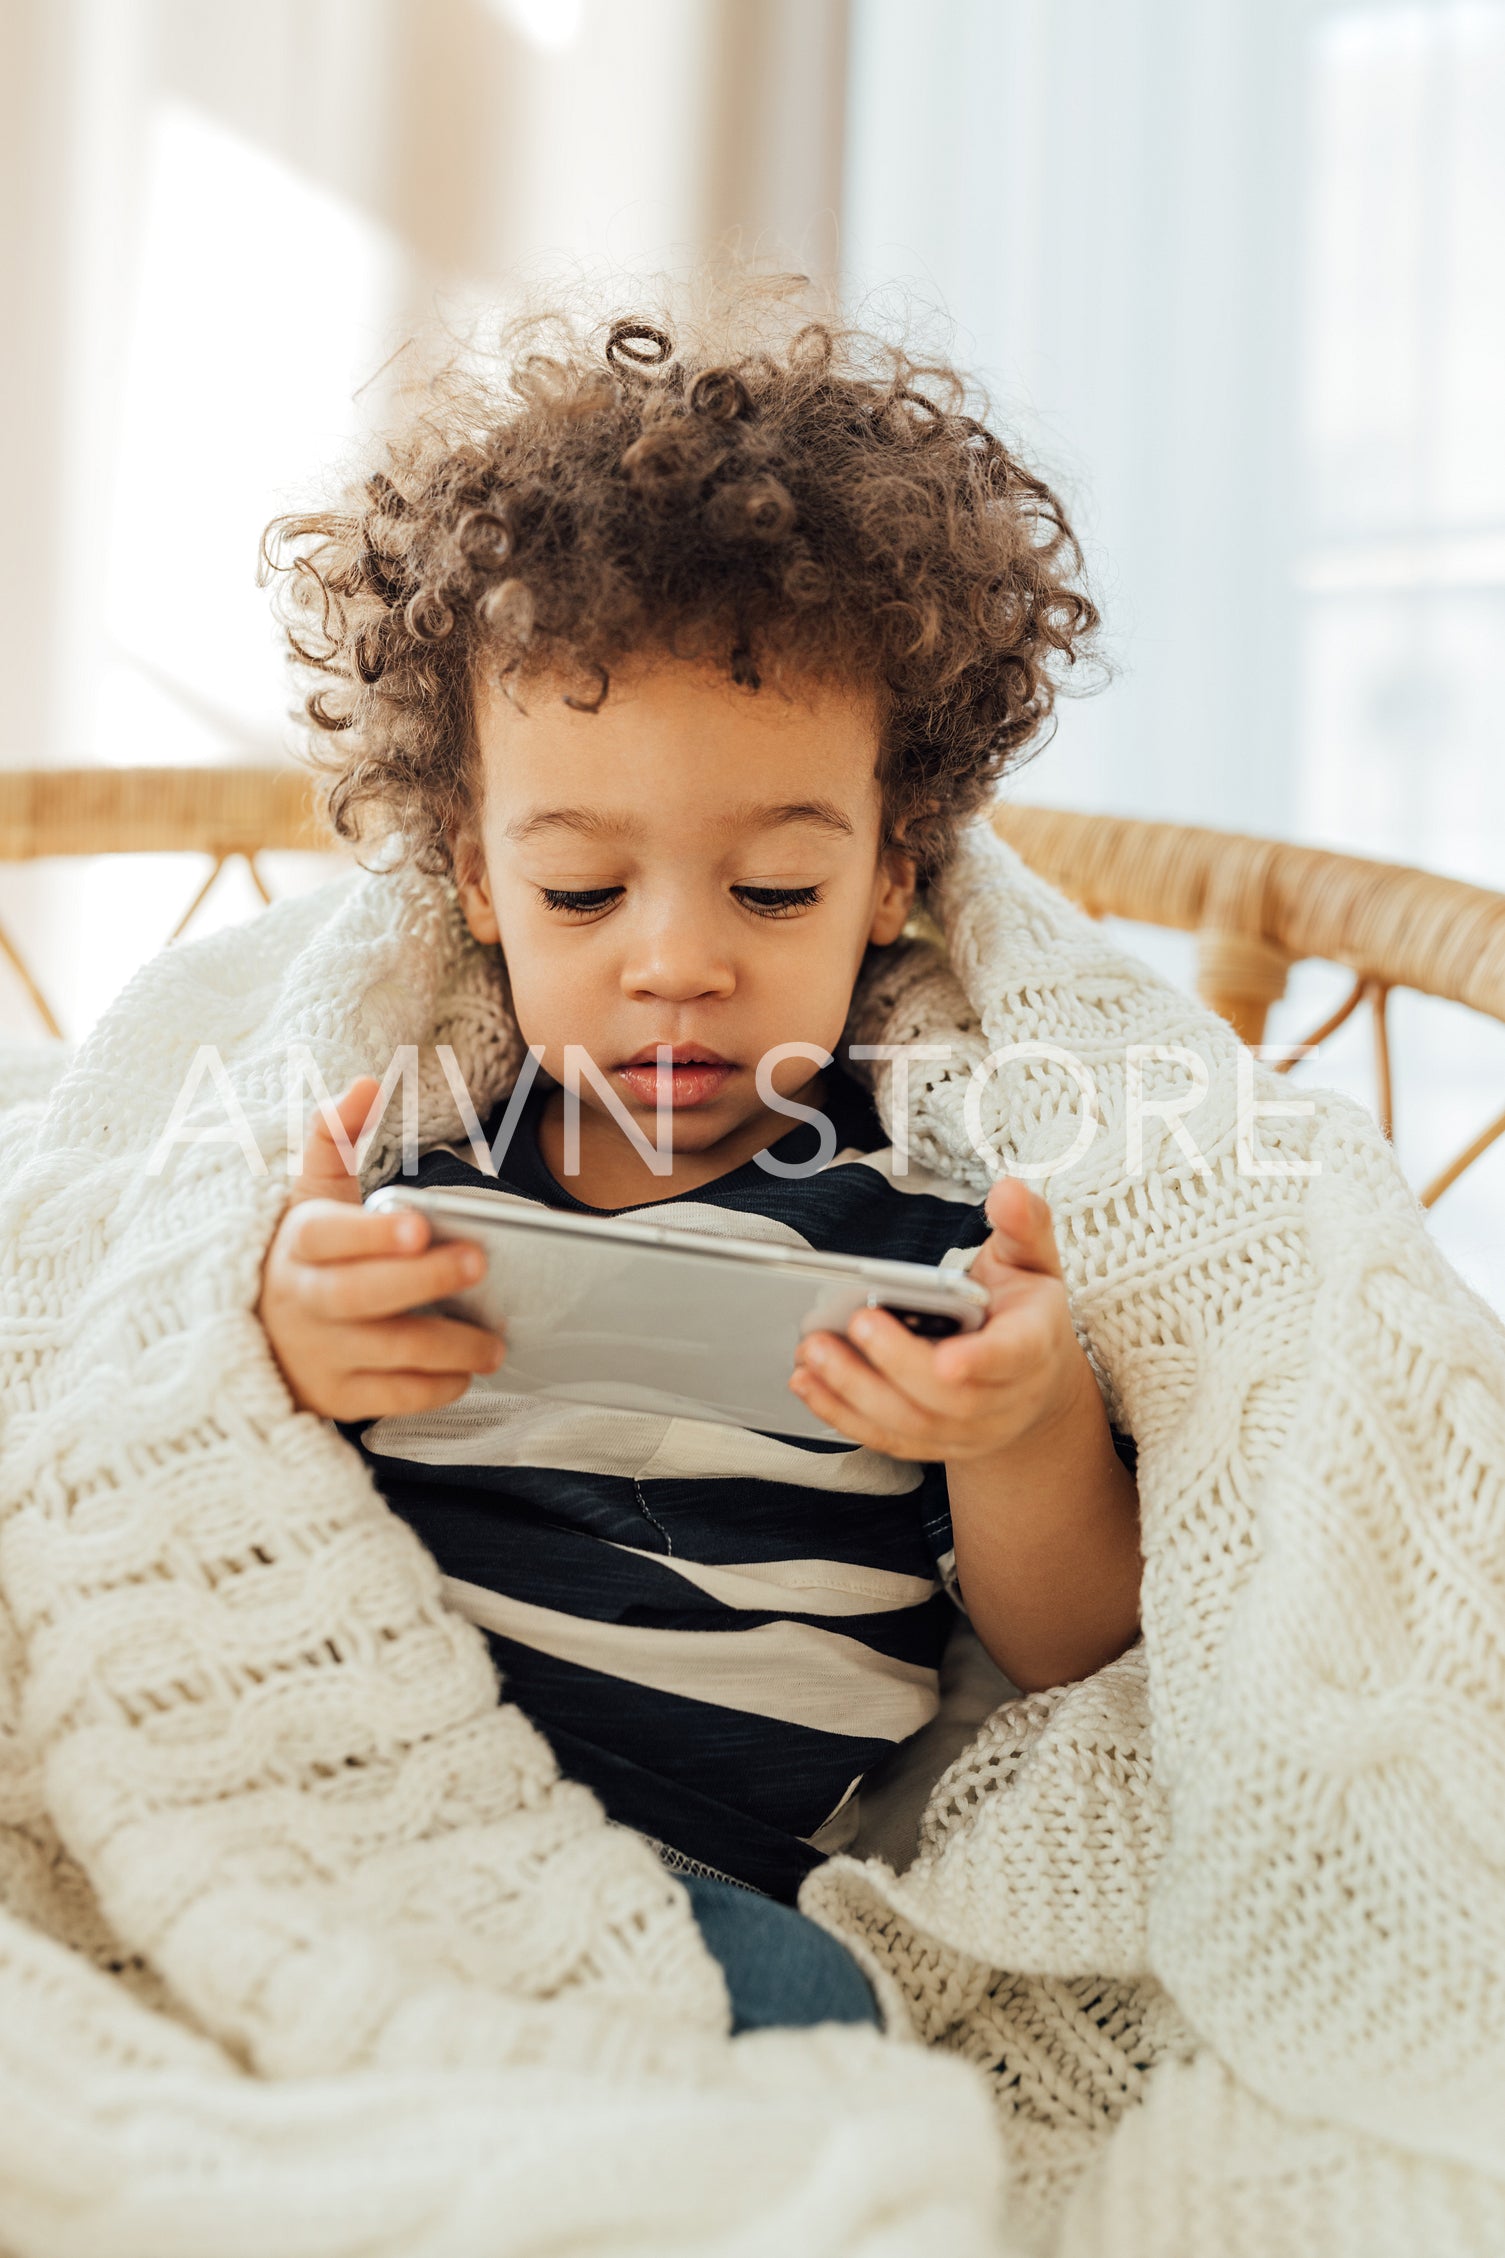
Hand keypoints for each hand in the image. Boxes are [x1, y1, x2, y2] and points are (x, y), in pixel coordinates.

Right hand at [257, 1076, 504, 1419]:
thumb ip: (334, 1137)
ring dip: (447, 1347)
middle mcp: (303, 1301)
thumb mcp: (309, 1197)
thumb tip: (364, 1083)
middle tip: (479, 1263)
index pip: (327, 1236)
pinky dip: (433, 1388)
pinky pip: (390, 1398)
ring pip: (384, 1353)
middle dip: (422, 1281)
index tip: (418, 1224)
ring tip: (496, 1341)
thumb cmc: (303, 1256)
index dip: (369, 1233)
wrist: (253, 1337)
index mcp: (299, 1246)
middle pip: (359, 1295)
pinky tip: (467, 1372)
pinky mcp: (335, 1397)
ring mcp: (318, 1354)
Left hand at [789, 1178, 1090, 1462]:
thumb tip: (1008, 1190)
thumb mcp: (1033, 1260)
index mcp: (1032, 1345)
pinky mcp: (932, 1444)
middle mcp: (1005, 1398)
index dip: (980, 1362)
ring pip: (912, 1425)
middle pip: (950, 1398)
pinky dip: (842, 1414)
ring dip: (856, 1391)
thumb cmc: (1021, 1309)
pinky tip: (807, 1383)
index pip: (1012, 1356)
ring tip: (813, 1351)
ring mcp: (968, 1430)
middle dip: (896, 1363)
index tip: (945, 1360)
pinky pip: (886, 1439)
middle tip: (854, 1322)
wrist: (1032, 1382)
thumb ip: (1023, 1224)